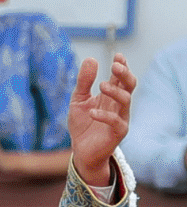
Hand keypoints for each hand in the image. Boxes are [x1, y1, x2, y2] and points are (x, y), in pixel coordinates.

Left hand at [69, 54, 135, 189]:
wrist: (81, 150)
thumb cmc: (82, 124)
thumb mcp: (78, 100)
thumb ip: (84, 82)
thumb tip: (91, 59)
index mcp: (112, 95)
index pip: (121, 77)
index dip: (122, 65)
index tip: (117, 55)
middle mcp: (119, 104)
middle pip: (130, 85)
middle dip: (125, 74)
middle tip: (115, 66)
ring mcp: (121, 117)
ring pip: (126, 100)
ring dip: (115, 91)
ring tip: (101, 86)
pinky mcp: (118, 132)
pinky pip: (116, 122)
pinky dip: (104, 116)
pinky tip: (92, 112)